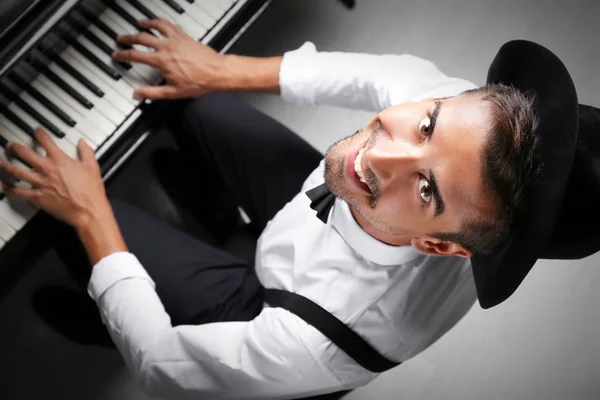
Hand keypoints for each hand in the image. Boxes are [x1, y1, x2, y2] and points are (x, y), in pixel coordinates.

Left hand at [0, 129, 109, 228]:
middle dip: (14, 146)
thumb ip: (86, 152)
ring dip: (4, 164)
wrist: (88, 210)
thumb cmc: (91, 191)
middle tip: (11, 145)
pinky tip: (5, 185)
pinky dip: (8, 188)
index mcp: (60, 160)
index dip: (39, 133)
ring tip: (0, 161)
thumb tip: (83, 143)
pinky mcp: (37, 196)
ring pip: (15, 171)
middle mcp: (47, 169)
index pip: (45, 140)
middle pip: (23, 152)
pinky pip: (17, 191)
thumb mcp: (92, 167)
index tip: (37, 131)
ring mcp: (40, 183)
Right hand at [113, 19, 228, 99]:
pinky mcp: (185, 37)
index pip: (136, 56)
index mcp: (162, 61)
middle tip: (121, 38)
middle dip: (129, 38)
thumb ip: (153, 93)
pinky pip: (171, 25)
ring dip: (146, 23)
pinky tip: (160, 22)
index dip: (123, 55)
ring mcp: (176, 40)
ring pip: (157, 26)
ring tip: (139, 23)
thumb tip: (137, 94)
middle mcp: (167, 47)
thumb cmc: (199, 82)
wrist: (217, 72)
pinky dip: (163, 22)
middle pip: (142, 38)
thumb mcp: (174, 92)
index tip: (117, 55)